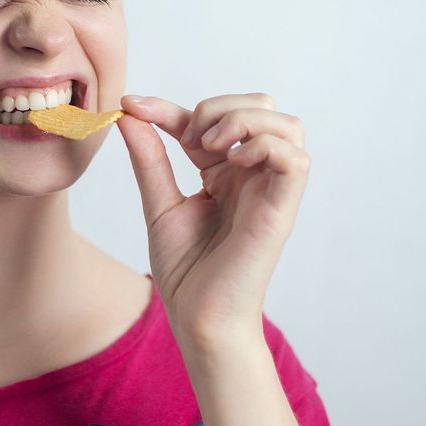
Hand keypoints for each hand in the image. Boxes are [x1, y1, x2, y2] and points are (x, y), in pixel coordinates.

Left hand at [115, 93, 310, 347]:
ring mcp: (270, 190)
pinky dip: (264, 146)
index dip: (169, 107)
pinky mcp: (281, 209)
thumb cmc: (186, 271)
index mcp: (226, 172)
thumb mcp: (159, 203)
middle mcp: (253, 175)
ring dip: (243, 120)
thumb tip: (130, 114)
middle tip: (187, 140)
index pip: (209, 118)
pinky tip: (232, 163)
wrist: (198, 318)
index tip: (132, 106)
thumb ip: (149, 158)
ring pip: (287, 125)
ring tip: (208, 148)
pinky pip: (295, 159)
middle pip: (261, 107)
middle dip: (220, 107)